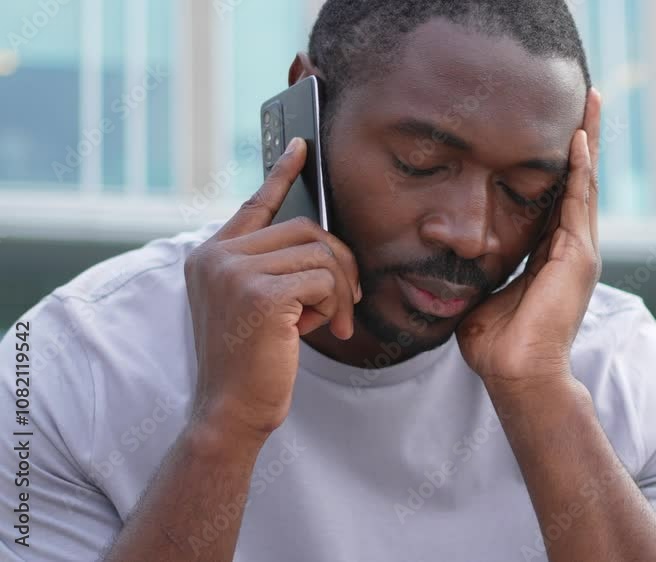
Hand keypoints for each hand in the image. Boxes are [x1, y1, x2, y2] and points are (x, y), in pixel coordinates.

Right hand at [183, 138, 360, 439]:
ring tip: (335, 322)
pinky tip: (325, 330)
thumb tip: (324, 243)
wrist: (232, 410)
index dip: (282, 172)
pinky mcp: (260, 292)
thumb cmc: (252, 362)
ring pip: (321, 253)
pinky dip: (336, 304)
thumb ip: (276, 268)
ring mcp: (234, 271)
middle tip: (351, 300)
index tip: (301, 144)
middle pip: (306, 229)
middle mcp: (217, 256)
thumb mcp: (259, 305)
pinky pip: (323, 279)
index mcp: (212, 255)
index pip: (255, 203)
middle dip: (340, 263)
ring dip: (341, 290)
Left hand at [456, 88, 602, 391]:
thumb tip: (455, 255)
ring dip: (586, 140)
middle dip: (582, 138)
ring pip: (585, 182)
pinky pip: (578, 201)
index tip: (557, 128)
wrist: (516, 374)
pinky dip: (580, 168)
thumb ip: (482, 269)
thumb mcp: (484, 293)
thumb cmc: (496, 343)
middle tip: (586, 98)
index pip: (556, 196)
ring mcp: (578, 251)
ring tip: (590, 102)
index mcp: (550, 256)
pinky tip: (577, 137)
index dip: (559, 162)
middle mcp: (570, 248)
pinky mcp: (578, 257)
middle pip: (578, 180)